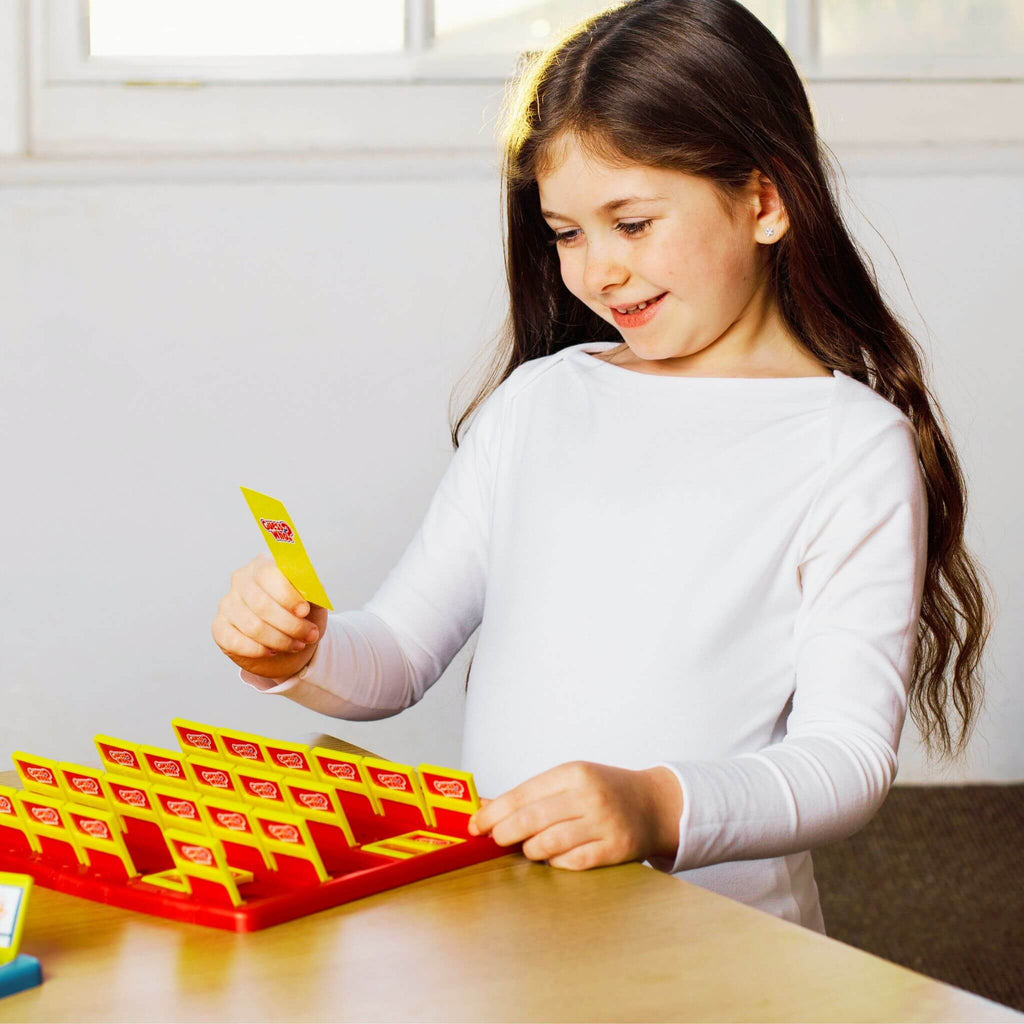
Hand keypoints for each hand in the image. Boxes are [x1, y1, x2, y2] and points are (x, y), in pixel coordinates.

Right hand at [211, 553, 327, 678]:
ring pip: (252, 626)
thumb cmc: (303, 615)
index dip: (288, 595)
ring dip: (280, 640)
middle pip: (261, 604)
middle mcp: (242, 580)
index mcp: (265, 565)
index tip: (305, 611)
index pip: (269, 574)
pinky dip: (259, 650)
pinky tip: (272, 651)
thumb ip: (314, 592)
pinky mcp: (219, 627)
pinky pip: (235, 641)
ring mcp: (228, 603)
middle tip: (309, 635)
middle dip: (291, 624)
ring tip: (298, 645)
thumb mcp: (315, 602)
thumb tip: (310, 591)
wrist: (291, 641)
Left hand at [465, 761, 680, 870]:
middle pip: (532, 819)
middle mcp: (590, 796)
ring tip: (526, 849)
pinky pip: (574, 862)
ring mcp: (604, 823)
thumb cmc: (606, 791)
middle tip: (494, 840)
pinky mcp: (615, 849)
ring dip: (530, 850)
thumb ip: (532, 794)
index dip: (494, 812)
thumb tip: (486, 807)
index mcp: (574, 773)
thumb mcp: (571, 780)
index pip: (523, 794)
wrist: (655, 804)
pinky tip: (552, 857)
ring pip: (550, 843)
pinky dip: (556, 862)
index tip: (476, 824)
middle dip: (505, 833)